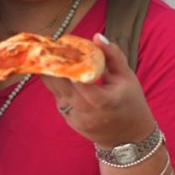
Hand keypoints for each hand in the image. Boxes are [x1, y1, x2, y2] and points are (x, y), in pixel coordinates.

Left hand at [39, 33, 156, 147]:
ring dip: (50, 73)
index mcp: (107, 103)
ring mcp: (76, 119)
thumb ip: (113, 56)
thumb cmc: (130, 102)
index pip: (87, 91)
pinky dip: (55, 84)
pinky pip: (58, 98)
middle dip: (53, 66)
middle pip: (64, 88)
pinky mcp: (69, 121)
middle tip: (46, 46)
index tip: (64, 59)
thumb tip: (96, 36)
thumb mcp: (127, 78)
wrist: (127, 137)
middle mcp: (88, 114)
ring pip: (56, 92)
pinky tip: (51, 69)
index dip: (74, 76)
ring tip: (43, 53)